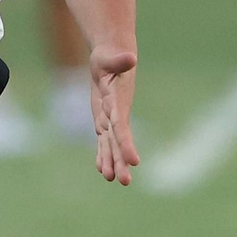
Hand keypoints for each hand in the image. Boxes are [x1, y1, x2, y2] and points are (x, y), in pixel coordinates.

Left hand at [90, 45, 139, 185]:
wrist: (112, 56)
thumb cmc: (111, 55)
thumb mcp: (110, 56)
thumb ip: (120, 60)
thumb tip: (131, 58)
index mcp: (119, 101)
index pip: (122, 126)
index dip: (126, 143)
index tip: (134, 161)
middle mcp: (117, 113)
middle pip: (118, 140)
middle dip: (120, 160)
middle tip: (124, 181)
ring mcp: (110, 117)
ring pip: (110, 143)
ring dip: (111, 161)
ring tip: (111, 179)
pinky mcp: (103, 118)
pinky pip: (103, 139)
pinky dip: (102, 153)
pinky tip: (102, 168)